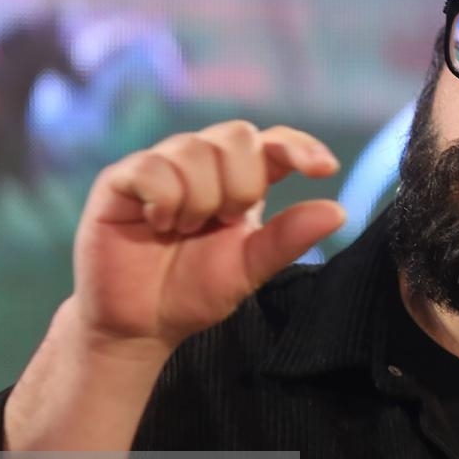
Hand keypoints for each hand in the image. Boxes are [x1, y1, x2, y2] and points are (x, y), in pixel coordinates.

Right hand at [70, 121, 345, 351]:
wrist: (140, 324)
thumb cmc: (194, 291)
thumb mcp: (249, 268)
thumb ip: (288, 238)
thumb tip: (338, 211)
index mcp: (239, 180)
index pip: (274, 142)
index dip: (299, 146)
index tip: (325, 168)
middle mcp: (201, 163)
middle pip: (238, 135)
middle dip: (241, 183)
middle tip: (225, 222)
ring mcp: (160, 166)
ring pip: (195, 149)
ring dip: (200, 198)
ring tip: (185, 230)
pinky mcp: (120, 179)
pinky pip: (152, 166)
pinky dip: (164, 198)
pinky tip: (159, 223)